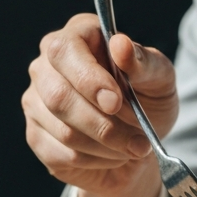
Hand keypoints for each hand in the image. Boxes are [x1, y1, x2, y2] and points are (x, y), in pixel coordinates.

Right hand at [22, 13, 177, 196]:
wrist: (141, 142)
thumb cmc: (149, 99)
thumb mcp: (160, 78)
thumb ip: (143, 62)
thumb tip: (120, 45)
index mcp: (77, 36)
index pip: (65, 51)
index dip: (88, 79)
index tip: (115, 102)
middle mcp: (47, 65)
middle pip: (58, 95)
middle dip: (104, 124)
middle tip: (139, 140)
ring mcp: (36, 101)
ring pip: (63, 130)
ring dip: (107, 146)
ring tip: (135, 147)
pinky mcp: (37, 136)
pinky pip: (62, 155)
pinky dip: (97, 161)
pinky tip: (114, 155)